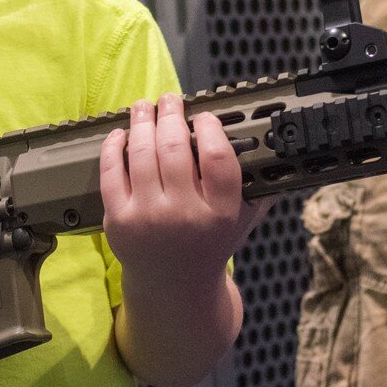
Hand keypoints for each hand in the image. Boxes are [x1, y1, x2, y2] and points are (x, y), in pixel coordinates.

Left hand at [100, 94, 267, 287]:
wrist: (174, 287)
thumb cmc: (209, 245)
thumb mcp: (242, 222)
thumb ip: (259, 188)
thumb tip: (275, 147)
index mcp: (220, 213)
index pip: (218, 158)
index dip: (211, 128)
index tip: (205, 116)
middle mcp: (184, 215)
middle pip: (174, 148)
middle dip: (170, 114)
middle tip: (170, 99)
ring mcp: (148, 217)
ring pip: (141, 153)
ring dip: (141, 121)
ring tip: (144, 107)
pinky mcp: (119, 219)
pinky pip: (111, 172)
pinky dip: (113, 147)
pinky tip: (120, 134)